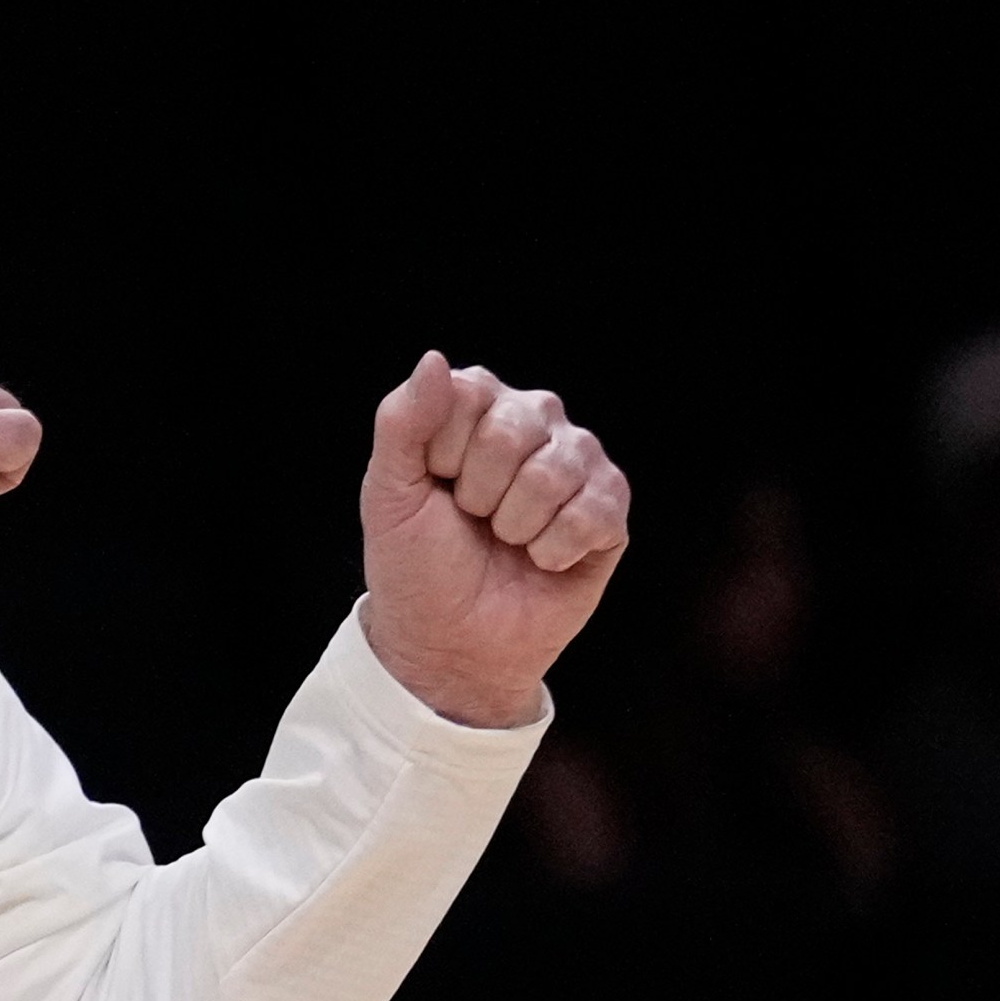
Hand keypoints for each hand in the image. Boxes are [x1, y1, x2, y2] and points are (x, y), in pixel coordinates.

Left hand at [359, 353, 629, 726]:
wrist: (450, 641)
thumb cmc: (417, 564)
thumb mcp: (388, 491)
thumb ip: (403, 421)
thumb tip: (434, 359)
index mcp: (476, 404)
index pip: (467, 395)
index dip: (442, 456)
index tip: (435, 488)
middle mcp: (534, 419)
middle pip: (513, 432)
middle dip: (480, 494)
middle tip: (473, 521)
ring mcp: (577, 462)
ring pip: (553, 474)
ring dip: (516, 527)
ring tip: (506, 541)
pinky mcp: (610, 509)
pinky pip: (593, 512)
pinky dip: (554, 551)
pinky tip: (541, 559)